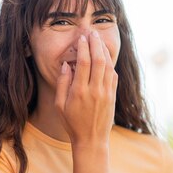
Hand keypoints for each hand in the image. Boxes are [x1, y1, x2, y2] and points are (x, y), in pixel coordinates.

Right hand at [55, 31, 117, 145]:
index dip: (83, 47)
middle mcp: (94, 90)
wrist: (91, 139)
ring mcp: (106, 93)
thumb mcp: (60, 105)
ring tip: (98, 40)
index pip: (83, 62)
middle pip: (98, 60)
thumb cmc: (72, 123)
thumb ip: (62, 83)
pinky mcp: (112, 96)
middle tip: (92, 32)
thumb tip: (66, 64)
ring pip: (107, 66)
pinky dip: (110, 64)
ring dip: (103, 50)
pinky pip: (113, 75)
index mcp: (79, 91)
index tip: (81, 38)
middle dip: (95, 43)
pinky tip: (105, 56)